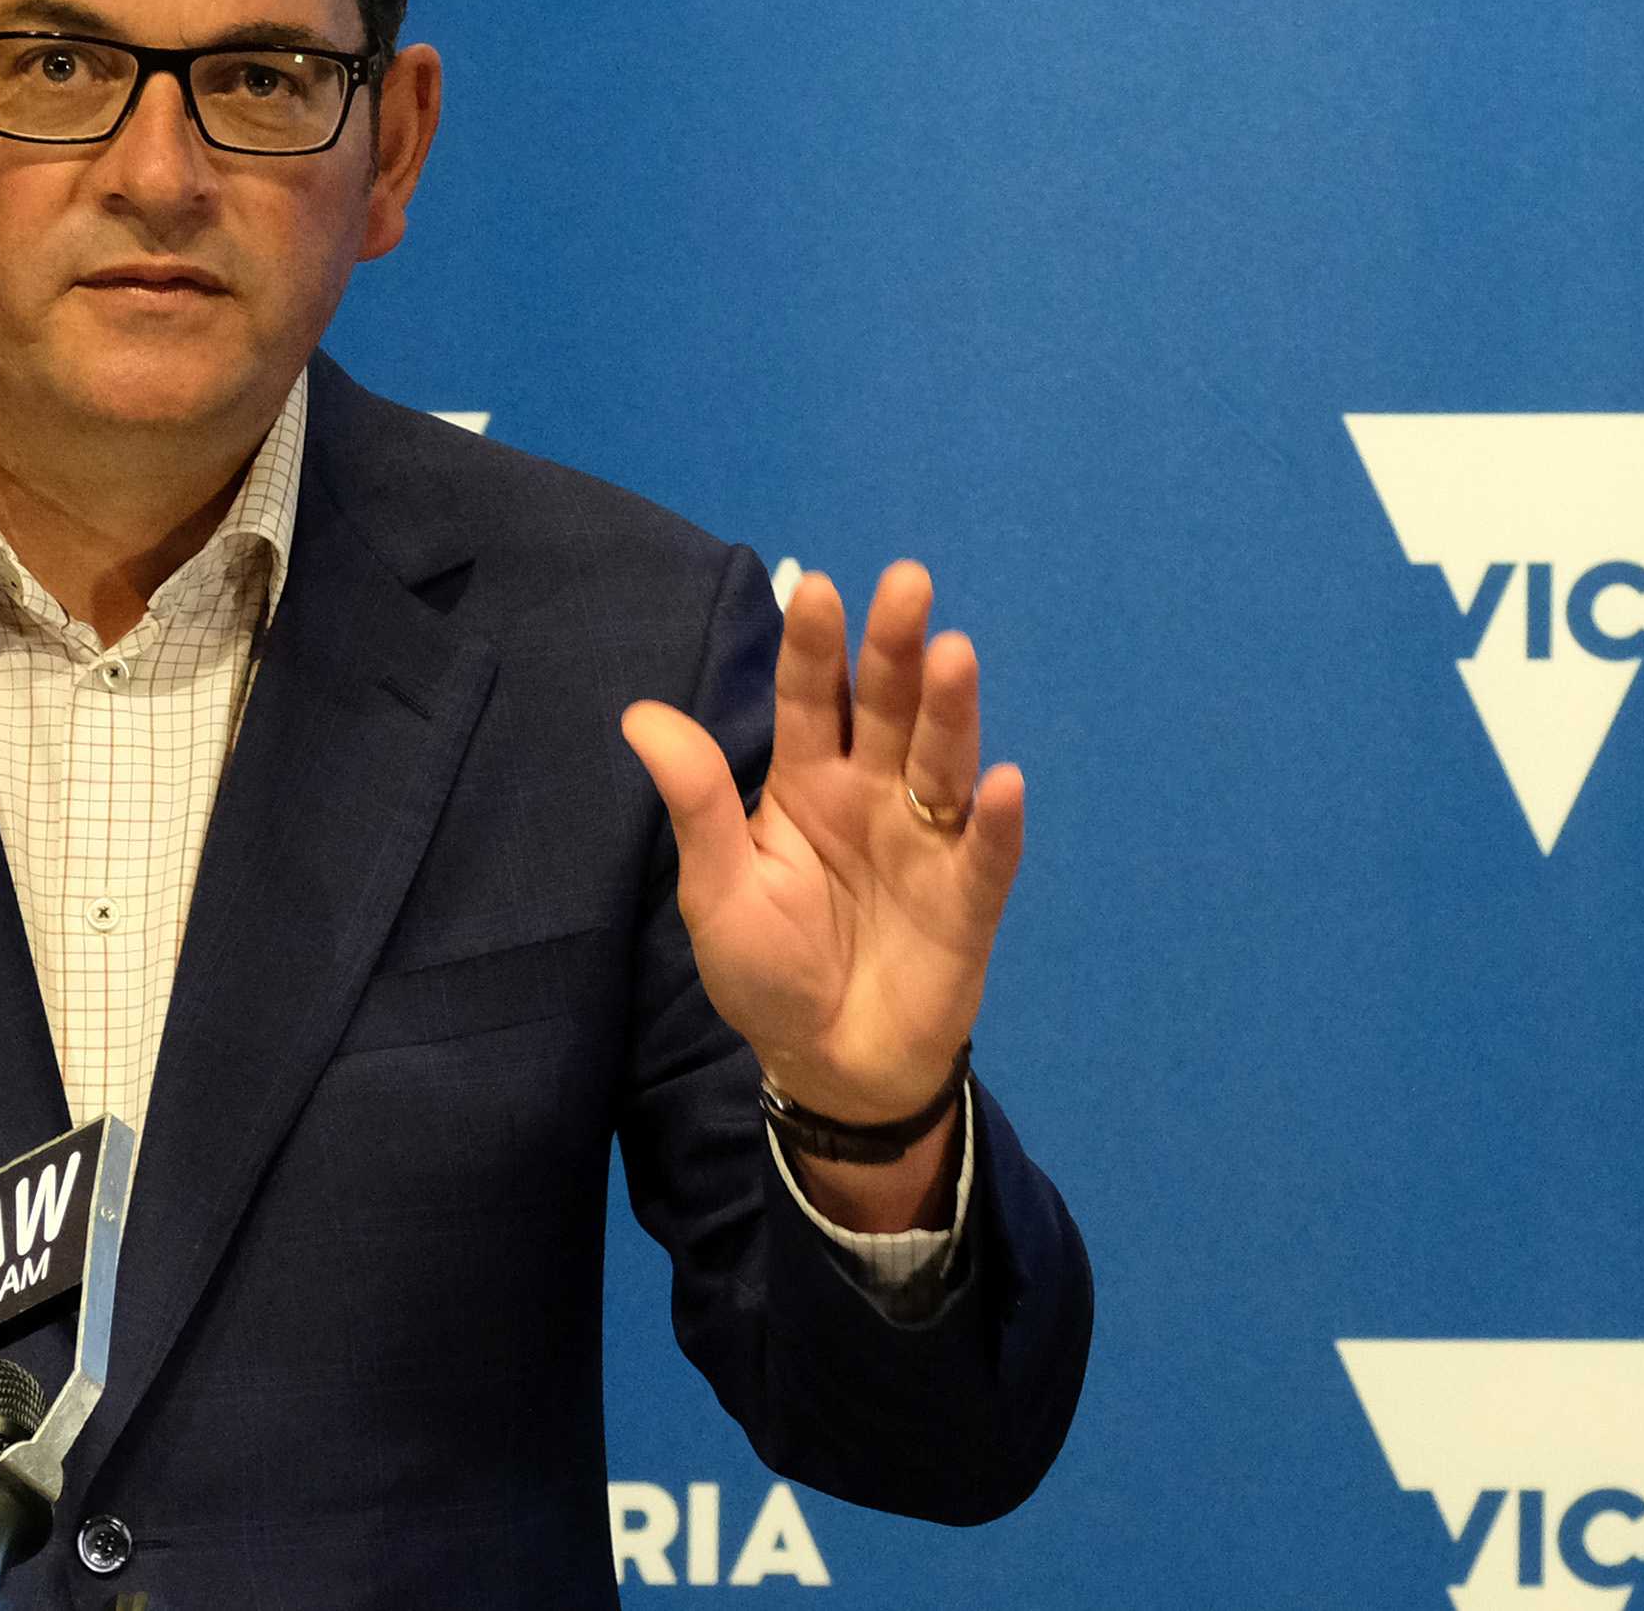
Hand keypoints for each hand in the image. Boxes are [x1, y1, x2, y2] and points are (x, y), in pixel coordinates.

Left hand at [620, 561, 1024, 1126]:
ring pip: (943, 763)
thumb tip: (640, 713)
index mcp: (806, 783)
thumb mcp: (717, 888)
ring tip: (953, 654)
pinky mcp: (968, 899)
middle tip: (907, 582)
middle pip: (887, 709)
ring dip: (951, 712)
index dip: (814, 648)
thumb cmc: (767, 968)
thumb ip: (696, 802)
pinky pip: (985, 855)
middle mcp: (873, 794)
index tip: (816, 587)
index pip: (811, 700)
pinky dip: (996, 823)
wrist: (826, 1062)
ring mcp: (927, 841)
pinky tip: (1003, 785)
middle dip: (896, 647)